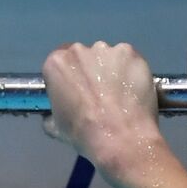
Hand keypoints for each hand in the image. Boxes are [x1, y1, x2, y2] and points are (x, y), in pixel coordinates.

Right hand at [41, 41, 161, 179]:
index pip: (62, 63)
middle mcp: (79, 50)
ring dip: (113, 71)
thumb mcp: (55, 127)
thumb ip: (51, 113)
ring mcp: (107, 49)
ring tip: (122, 95)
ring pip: (110, 57)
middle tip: (102, 94)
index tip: (79, 92)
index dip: (72, 77)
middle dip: (92, 71)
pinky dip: (133, 73)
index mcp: (56, 63)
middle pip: (86, 56)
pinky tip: (135, 91)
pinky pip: (131, 61)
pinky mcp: (131, 54)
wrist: (119, 138)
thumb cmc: (83, 133)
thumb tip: (51, 116)